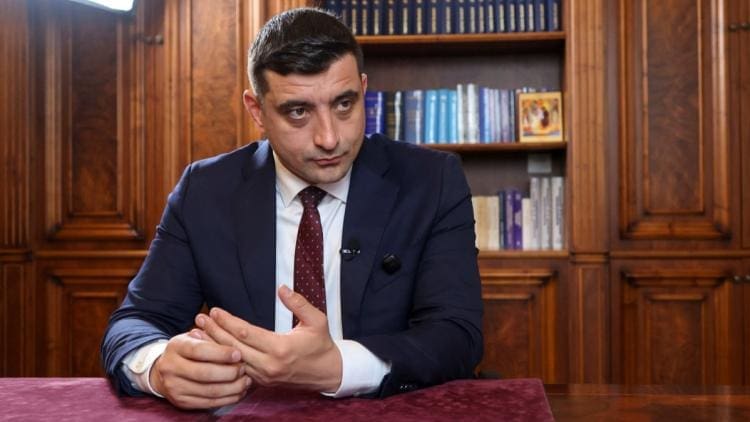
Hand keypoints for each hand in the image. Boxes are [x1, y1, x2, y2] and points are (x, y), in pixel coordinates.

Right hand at [149, 328, 251, 408]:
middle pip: (204, 373)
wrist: (164, 371)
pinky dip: (228, 398)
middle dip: (229, 372)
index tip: (238, 353)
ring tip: (246, 380)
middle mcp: (171, 367)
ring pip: (209, 391)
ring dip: (232, 387)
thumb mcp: (193, 337)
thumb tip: (234, 339)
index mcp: (176, 347)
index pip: (199, 350)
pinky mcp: (182, 402)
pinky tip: (238, 392)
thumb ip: (210, 336)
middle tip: (244, 368)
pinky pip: (209, 403)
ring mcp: (175, 387)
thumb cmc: (186, 350)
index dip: (221, 353)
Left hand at [196, 285, 342, 391]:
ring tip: (199, 334)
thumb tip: (282, 288)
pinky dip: (223, 359)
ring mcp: (264, 376)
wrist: (328, 373)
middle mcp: (269, 364)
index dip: (228, 321)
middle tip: (200, 319)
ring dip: (214, 347)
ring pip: (232, 361)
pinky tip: (212, 351)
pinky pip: (238, 370)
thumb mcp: (317, 320)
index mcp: (280, 348)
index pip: (246, 333)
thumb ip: (298, 303)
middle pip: (233, 347)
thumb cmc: (322, 345)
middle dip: (214, 332)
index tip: (215, 310)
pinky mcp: (262, 382)